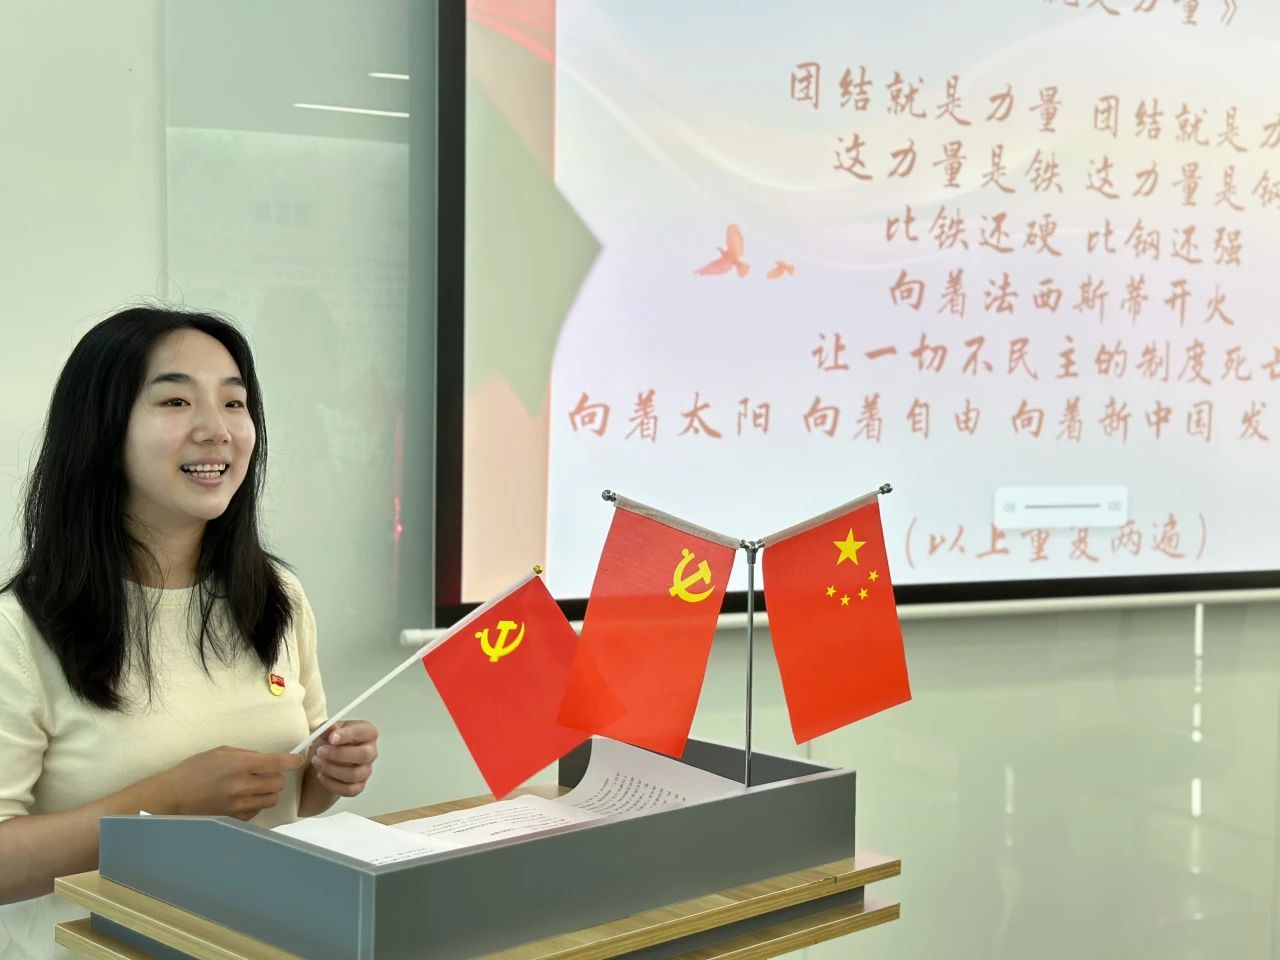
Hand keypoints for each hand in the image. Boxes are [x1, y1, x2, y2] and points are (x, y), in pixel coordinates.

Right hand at [158, 746, 303, 820]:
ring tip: (255, 787)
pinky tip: (244, 798)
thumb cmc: (194, 769)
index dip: (291, 761)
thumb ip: (246, 755)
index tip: (299, 759)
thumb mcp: (221, 752)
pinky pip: (257, 812)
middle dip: (275, 777)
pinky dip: (256, 805)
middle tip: (264, 774)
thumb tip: (265, 760)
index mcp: (240, 765)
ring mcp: (238, 804)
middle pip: (278, 783)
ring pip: (271, 799)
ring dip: (268, 792)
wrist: (173, 795)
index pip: (276, 763)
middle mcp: (242, 786)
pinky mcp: (234, 818)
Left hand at [310, 720, 378, 798]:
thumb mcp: (326, 731)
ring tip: (317, 762)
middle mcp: (371, 751)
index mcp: (367, 733)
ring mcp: (366, 770)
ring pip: (354, 774)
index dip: (348, 735)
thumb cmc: (329, 742)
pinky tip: (321, 776)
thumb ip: (328, 728)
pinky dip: (332, 784)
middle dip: (339, 754)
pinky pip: (349, 790)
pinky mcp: (359, 786)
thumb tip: (331, 728)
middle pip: (363, 755)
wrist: (324, 759)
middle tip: (320, 752)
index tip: (331, 738)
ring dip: (331, 769)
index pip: (365, 732)